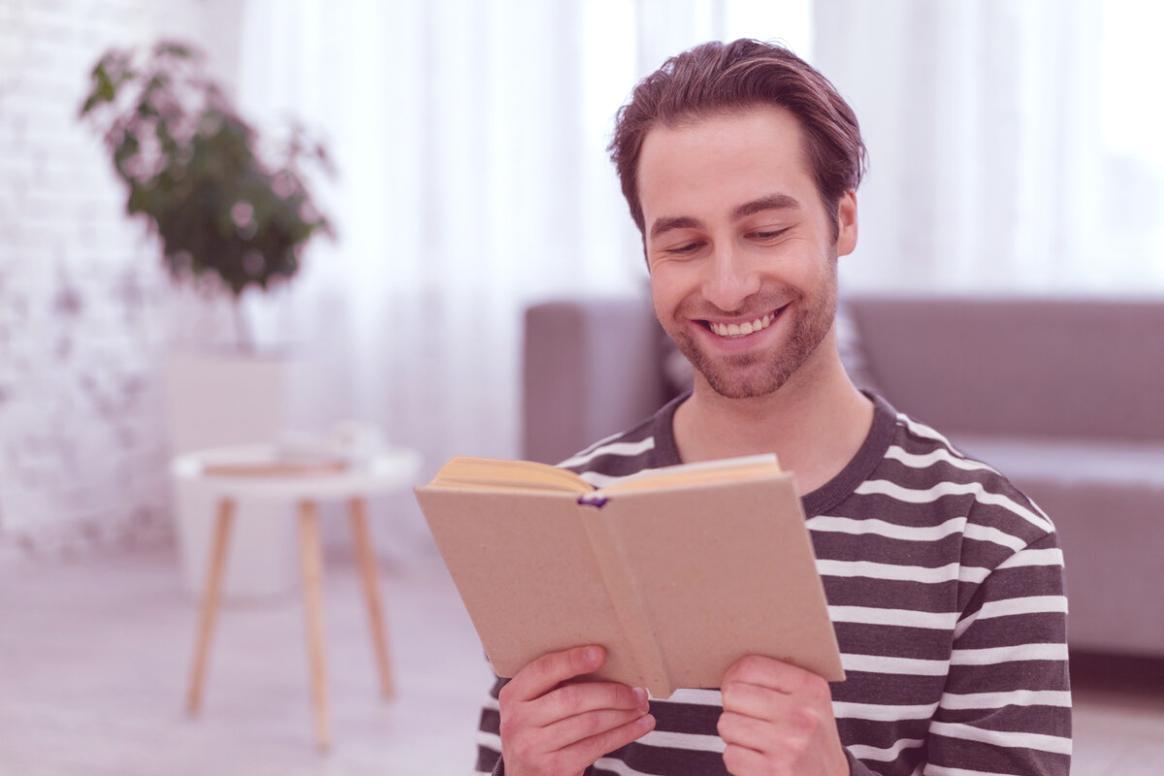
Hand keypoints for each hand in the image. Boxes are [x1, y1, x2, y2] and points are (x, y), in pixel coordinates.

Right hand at [499, 645, 655, 775]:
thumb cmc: (539, 731)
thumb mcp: (534, 706)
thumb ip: (557, 686)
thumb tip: (608, 664)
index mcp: (513, 695)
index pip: (544, 670)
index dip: (573, 660)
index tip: (601, 653)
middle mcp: (517, 720)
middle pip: (573, 698)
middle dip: (612, 693)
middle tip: (638, 691)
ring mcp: (534, 747)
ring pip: (589, 722)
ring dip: (623, 713)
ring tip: (642, 706)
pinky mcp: (554, 768)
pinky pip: (596, 746)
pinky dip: (624, 734)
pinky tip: (641, 725)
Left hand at [717, 655, 847, 775]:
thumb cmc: (810, 737)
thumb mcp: (809, 702)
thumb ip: (776, 681)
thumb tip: (728, 669)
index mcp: (810, 688)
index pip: (750, 666)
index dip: (733, 677)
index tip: (736, 687)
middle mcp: (802, 715)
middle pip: (732, 694)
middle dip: (733, 708)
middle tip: (750, 719)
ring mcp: (789, 746)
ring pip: (726, 724)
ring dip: (734, 736)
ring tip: (757, 742)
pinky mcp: (774, 772)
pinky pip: (730, 755)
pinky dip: (738, 761)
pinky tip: (759, 762)